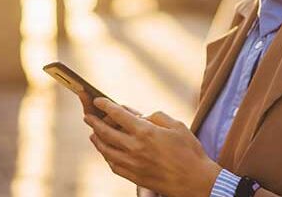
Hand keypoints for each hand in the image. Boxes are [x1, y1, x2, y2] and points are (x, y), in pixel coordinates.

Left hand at [84, 98, 221, 196]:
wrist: (194, 181)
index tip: (98, 101)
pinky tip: (106, 152)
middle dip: (94, 122)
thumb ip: (156, 117)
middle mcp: (134, 147)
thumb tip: (141, 117)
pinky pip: (113, 165)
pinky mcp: (134, 176)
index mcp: (145, 132)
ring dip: (97, 140)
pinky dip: (107, 156)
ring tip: (93, 133)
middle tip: (87, 116)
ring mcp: (132, 164)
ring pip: (106, 150)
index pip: (118, 114)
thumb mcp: (176, 125)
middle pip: (106, 132)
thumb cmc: (188, 151)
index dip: (106, 106)